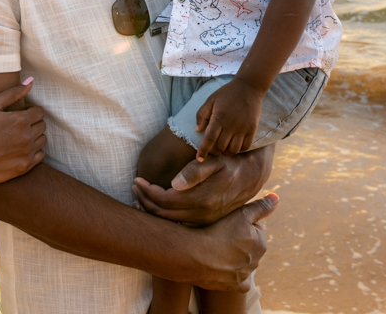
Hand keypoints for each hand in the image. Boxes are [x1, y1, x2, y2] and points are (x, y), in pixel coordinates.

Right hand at [0, 80, 45, 186]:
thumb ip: (12, 93)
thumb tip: (30, 82)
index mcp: (20, 120)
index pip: (40, 112)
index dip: (30, 111)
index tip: (20, 115)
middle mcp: (27, 137)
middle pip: (42, 125)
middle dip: (33, 123)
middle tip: (17, 127)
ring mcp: (27, 153)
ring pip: (42, 140)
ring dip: (34, 137)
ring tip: (18, 138)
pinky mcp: (25, 167)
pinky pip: (40, 155)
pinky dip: (34, 152)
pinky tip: (20, 150)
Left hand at [132, 144, 273, 225]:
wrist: (251, 176)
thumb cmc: (229, 164)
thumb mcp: (215, 161)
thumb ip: (195, 171)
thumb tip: (174, 183)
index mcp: (202, 199)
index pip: (165, 200)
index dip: (148, 191)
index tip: (137, 180)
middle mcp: (202, 214)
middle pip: (164, 213)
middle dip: (145, 200)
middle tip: (134, 187)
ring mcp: (203, 221)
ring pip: (169, 222)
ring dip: (152, 210)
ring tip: (138, 197)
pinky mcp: (204, 222)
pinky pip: (178, 224)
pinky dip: (163, 216)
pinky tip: (154, 206)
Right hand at [187, 193, 277, 290]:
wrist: (195, 255)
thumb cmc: (218, 231)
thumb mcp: (241, 213)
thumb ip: (260, 207)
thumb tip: (276, 198)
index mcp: (261, 243)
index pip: (254, 228)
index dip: (240, 222)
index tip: (227, 222)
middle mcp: (256, 261)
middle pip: (247, 246)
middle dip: (238, 240)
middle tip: (220, 233)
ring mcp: (245, 275)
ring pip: (240, 261)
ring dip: (233, 255)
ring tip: (216, 247)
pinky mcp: (233, 286)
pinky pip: (236, 280)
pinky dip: (231, 274)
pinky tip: (221, 267)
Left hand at [196, 78, 264, 159]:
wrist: (249, 87)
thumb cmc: (227, 93)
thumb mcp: (211, 100)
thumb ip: (202, 115)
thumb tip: (198, 130)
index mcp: (219, 117)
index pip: (209, 139)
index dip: (203, 150)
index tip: (199, 158)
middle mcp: (231, 125)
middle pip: (220, 147)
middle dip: (213, 152)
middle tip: (211, 150)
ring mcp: (243, 128)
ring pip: (233, 149)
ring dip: (225, 152)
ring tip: (222, 149)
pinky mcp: (252, 129)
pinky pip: (245, 146)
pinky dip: (238, 150)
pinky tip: (234, 146)